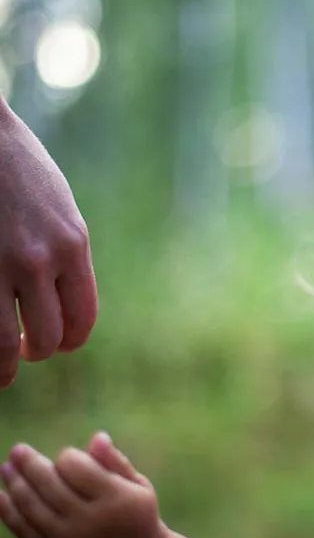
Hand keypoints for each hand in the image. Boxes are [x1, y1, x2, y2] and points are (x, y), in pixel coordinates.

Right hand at [0, 97, 97, 385]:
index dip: (68, 341)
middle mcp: (40, 258)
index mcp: (73, 245)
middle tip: (23, 354)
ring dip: (2, 364)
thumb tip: (60, 298)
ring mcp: (0, 262)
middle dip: (35, 353)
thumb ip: (64, 254)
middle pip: (47, 337)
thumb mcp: (59, 209)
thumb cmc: (18, 168)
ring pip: (4, 343)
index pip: (82, 318)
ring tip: (1, 368)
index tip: (55, 344)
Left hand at [0, 434, 167, 537]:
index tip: (70, 456)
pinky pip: (26, 531)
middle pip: (51, 486)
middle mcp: (89, 520)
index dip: (68, 456)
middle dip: (31, 464)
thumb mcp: (137, 484)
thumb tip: (97, 437)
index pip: (78, 468)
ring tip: (5, 467)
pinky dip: (9, 513)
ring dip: (16, 485)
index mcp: (114, 498)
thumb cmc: (137, 513)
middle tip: (17, 449)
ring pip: (33, 508)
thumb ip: (115, 461)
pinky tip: (0, 495)